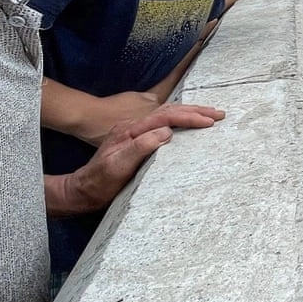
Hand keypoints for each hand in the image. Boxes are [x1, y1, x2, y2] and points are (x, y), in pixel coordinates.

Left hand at [50, 104, 224, 216]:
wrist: (83, 190)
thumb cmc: (100, 182)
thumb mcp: (117, 167)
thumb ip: (140, 147)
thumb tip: (166, 132)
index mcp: (131, 129)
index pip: (165, 117)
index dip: (189, 117)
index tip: (210, 121)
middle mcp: (133, 126)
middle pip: (168, 111)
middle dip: (195, 110)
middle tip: (219, 114)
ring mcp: (135, 131)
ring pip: (166, 115)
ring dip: (190, 113)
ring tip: (210, 114)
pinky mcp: (137, 139)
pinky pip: (163, 123)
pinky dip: (180, 120)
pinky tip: (189, 123)